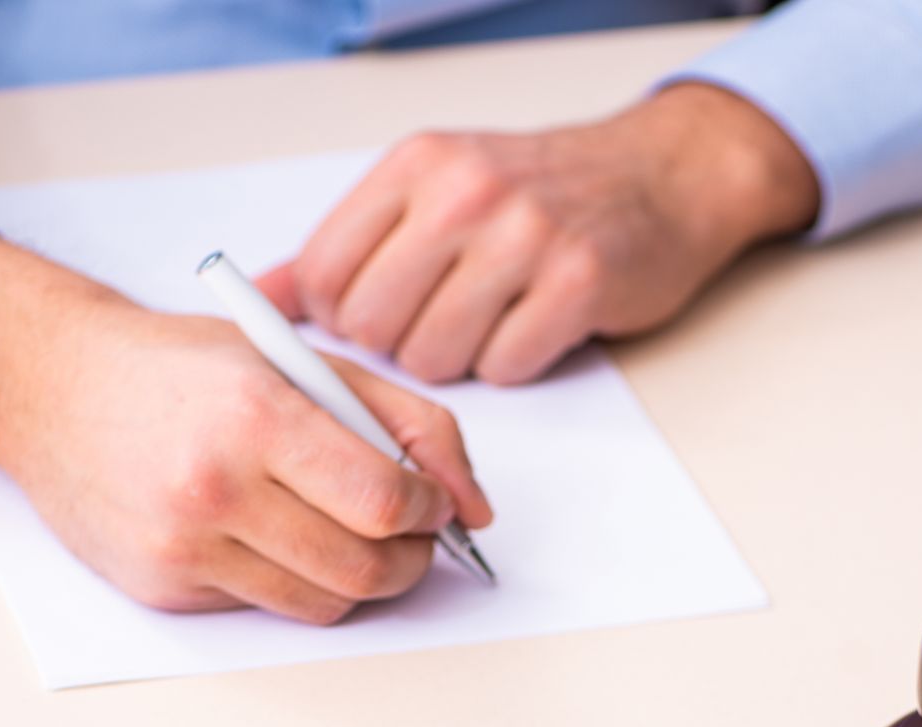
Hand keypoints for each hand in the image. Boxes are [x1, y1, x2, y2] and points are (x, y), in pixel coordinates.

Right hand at [0, 230, 490, 623]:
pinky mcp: (161, 589)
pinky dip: (294, 583)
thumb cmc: (184, 368)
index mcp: (257, 415)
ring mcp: (182, 547)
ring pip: (322, 603)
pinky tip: (276, 537)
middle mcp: (214, 486)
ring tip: (355, 539)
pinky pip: (266, 608)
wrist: (52, 387)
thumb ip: (406, 421)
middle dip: (411, 561)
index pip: (382, 500)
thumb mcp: (301, 359)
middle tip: (411, 536)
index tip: (431, 503)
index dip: (428, 512)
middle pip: (362, 568)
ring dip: (361, 582)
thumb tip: (473, 506)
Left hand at [257, 82, 819, 385]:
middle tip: (444, 318)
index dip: (343, 318)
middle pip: (373, 327)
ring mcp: (525, 235)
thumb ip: (347, 243)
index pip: (325, 276)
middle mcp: (464, 191)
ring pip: (434, 357)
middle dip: (400, 344)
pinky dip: (516, 362)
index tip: (379, 313)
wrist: (661, 177)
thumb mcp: (433, 189)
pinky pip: (505, 367)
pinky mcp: (579, 283)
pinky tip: (534, 325)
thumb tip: (260, 298)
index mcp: (416, 165)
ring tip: (491, 320)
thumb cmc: (542, 192)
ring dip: (459, 358)